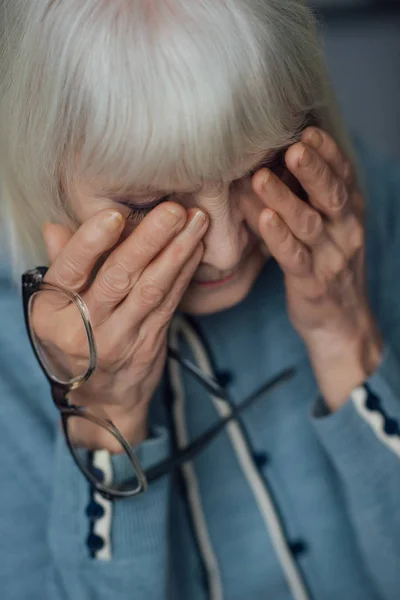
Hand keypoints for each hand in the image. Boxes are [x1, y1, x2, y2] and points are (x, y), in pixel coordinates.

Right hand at [40, 203, 208, 449]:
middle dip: (149, 240)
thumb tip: (55, 227)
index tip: (115, 215)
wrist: (101, 399)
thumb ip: (62, 266)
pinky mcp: (151, 342)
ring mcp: (122, 338)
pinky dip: (184, 272)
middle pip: (118, 278)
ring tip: (195, 220)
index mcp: (54, 314)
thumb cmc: (73, 341)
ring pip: (152, 289)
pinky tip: (196, 247)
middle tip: (173, 210)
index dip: (91, 242)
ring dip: (177, 252)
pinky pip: (170, 302)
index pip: (70, 271)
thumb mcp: (53, 311)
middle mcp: (87, 328)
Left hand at [252, 127, 382, 409]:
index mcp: (349, 213)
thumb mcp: (329, 229)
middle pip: (329, 194)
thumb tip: (274, 162)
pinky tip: (264, 220)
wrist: (341, 323)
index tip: (306, 130)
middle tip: (292, 145)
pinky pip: (294, 258)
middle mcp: (345, 231)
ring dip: (285, 199)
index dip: (326, 153)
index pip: (342, 176)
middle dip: (312, 168)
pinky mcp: (312, 283)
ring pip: (308, 224)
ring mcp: (330, 258)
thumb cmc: (327, 267)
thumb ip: (310, 200)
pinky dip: (279, 238)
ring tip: (262, 177)